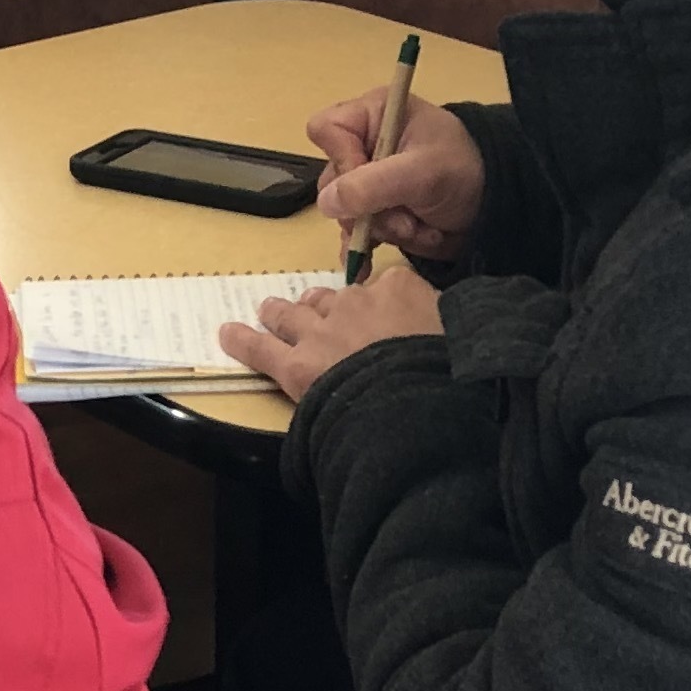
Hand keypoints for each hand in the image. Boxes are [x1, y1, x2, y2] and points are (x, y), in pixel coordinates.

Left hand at [219, 265, 446, 400]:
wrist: (416, 405)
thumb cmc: (449, 371)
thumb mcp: (463, 334)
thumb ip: (451, 321)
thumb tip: (460, 320)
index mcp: (400, 289)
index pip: (384, 286)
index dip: (378, 303)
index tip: (380, 316)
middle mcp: (354, 302)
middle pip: (332, 299)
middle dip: (323, 306)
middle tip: (317, 312)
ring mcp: (320, 331)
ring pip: (292, 315)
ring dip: (281, 313)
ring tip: (270, 311)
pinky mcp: (294, 364)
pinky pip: (259, 348)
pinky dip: (242, 341)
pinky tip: (227, 335)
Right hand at [307, 81, 485, 263]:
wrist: (495, 206)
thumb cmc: (465, 170)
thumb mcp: (422, 173)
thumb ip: (373, 185)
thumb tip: (326, 203)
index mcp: (374, 116)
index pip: (327, 130)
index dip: (341, 158)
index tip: (369, 179)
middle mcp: (365, 146)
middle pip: (333, 180)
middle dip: (368, 207)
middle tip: (405, 217)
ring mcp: (368, 182)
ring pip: (346, 213)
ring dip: (381, 228)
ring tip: (417, 227)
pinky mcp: (374, 212)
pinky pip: (352, 233)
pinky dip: (364, 249)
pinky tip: (367, 264)